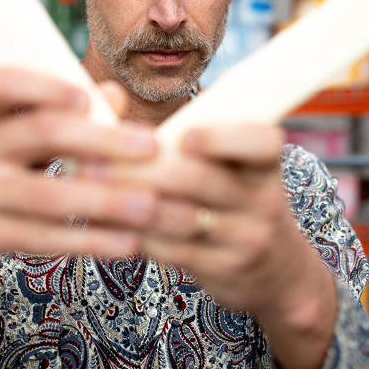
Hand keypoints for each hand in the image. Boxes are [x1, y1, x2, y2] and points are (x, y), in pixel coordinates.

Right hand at [0, 68, 158, 346]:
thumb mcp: (4, 134)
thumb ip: (58, 112)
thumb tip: (115, 93)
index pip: (1, 83)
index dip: (45, 86)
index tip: (87, 98)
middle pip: (41, 134)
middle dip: (102, 140)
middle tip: (152, 147)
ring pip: (48, 195)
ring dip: (106, 201)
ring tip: (151, 205)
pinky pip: (43, 238)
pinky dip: (89, 241)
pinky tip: (126, 243)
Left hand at [97, 123, 336, 368]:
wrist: (278, 273)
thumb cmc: (234, 197)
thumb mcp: (231, 165)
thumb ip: (180, 132)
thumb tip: (107, 95)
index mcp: (264, 162)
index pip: (260, 142)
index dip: (223, 138)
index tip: (185, 136)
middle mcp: (263, 198)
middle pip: (199, 180)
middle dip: (142, 168)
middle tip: (95, 158)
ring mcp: (246, 238)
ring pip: (178, 218)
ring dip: (128, 203)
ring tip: (90, 186)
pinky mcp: (224, 271)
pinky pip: (170, 251)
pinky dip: (133, 234)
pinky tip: (103, 221)